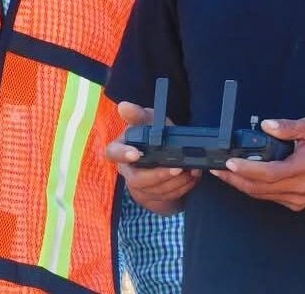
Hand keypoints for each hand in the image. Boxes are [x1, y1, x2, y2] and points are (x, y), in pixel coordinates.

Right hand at [105, 101, 199, 215]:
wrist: (167, 157)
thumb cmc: (155, 135)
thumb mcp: (149, 121)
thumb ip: (138, 115)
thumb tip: (123, 106)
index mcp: (122, 150)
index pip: (112, 153)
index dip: (123, 154)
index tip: (136, 153)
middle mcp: (128, 171)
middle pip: (137, 180)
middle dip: (159, 175)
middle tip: (178, 168)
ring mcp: (140, 187)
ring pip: (155, 191)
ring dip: (175, 182)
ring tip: (191, 171)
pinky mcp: (153, 198)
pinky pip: (166, 197)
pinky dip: (182, 188)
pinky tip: (192, 177)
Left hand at [211, 117, 304, 211]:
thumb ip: (287, 126)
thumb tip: (266, 125)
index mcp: (303, 168)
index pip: (268, 173)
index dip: (246, 170)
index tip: (228, 163)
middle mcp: (300, 188)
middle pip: (259, 189)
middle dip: (235, 179)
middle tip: (216, 170)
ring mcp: (298, 199)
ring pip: (262, 195)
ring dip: (242, 185)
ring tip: (224, 174)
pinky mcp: (297, 204)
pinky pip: (270, 197)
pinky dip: (255, 189)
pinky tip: (244, 178)